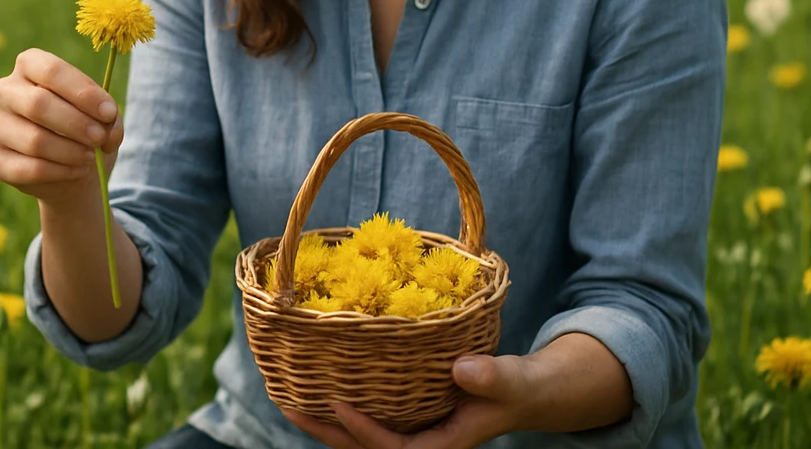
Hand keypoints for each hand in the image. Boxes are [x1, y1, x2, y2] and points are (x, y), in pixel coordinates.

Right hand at [0, 47, 123, 202]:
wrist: (71, 168)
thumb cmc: (85, 127)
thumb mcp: (102, 114)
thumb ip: (108, 116)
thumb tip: (105, 130)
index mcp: (29, 65)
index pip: (51, 71)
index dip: (82, 92)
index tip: (108, 112)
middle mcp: (5, 91)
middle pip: (38, 104)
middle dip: (76, 123)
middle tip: (99, 138)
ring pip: (34, 140)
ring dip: (71, 151)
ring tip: (91, 156)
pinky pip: (30, 168)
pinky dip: (61, 172)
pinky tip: (77, 170)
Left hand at [279, 352, 535, 448]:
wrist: (521, 393)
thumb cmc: (517, 388)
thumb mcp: (510, 380)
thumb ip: (492, 378)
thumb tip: (463, 369)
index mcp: (442, 443)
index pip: (394, 448)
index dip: (363, 431)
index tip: (337, 405)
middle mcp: (421, 440)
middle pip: (366, 448)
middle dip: (328, 432)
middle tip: (289, 407)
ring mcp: (413, 429)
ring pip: (361, 437)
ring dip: (327, 423)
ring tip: (290, 400)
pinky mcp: (409, 415)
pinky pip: (371, 418)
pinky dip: (344, 409)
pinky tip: (320, 387)